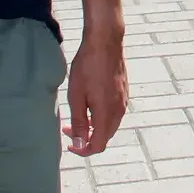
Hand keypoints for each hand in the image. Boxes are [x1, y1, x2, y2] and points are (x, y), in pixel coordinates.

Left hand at [64, 35, 128, 156]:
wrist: (105, 42)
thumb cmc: (87, 66)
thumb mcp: (76, 95)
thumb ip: (79, 122)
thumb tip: (79, 143)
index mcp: (106, 114)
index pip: (98, 145)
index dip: (83, 150)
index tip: (70, 145)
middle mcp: (119, 110)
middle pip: (105, 137)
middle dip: (87, 139)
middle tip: (69, 129)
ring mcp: (124, 101)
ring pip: (110, 125)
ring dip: (94, 128)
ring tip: (78, 117)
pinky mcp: (124, 92)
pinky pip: (114, 113)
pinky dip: (102, 117)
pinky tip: (91, 104)